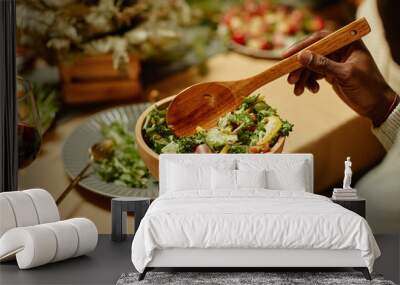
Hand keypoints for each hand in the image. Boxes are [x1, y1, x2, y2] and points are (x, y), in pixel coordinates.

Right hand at [283, 31, 398, 126]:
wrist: (376, 105)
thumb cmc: (367, 87)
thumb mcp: (344, 75)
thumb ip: (323, 64)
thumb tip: (302, 56)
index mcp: (347, 43)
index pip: (320, 39)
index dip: (302, 45)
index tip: (287, 56)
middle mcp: (339, 50)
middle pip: (312, 53)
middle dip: (300, 67)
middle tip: (290, 80)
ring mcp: (334, 62)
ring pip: (311, 66)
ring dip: (302, 78)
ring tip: (298, 91)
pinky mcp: (331, 73)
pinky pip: (314, 75)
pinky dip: (309, 83)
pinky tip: (312, 91)